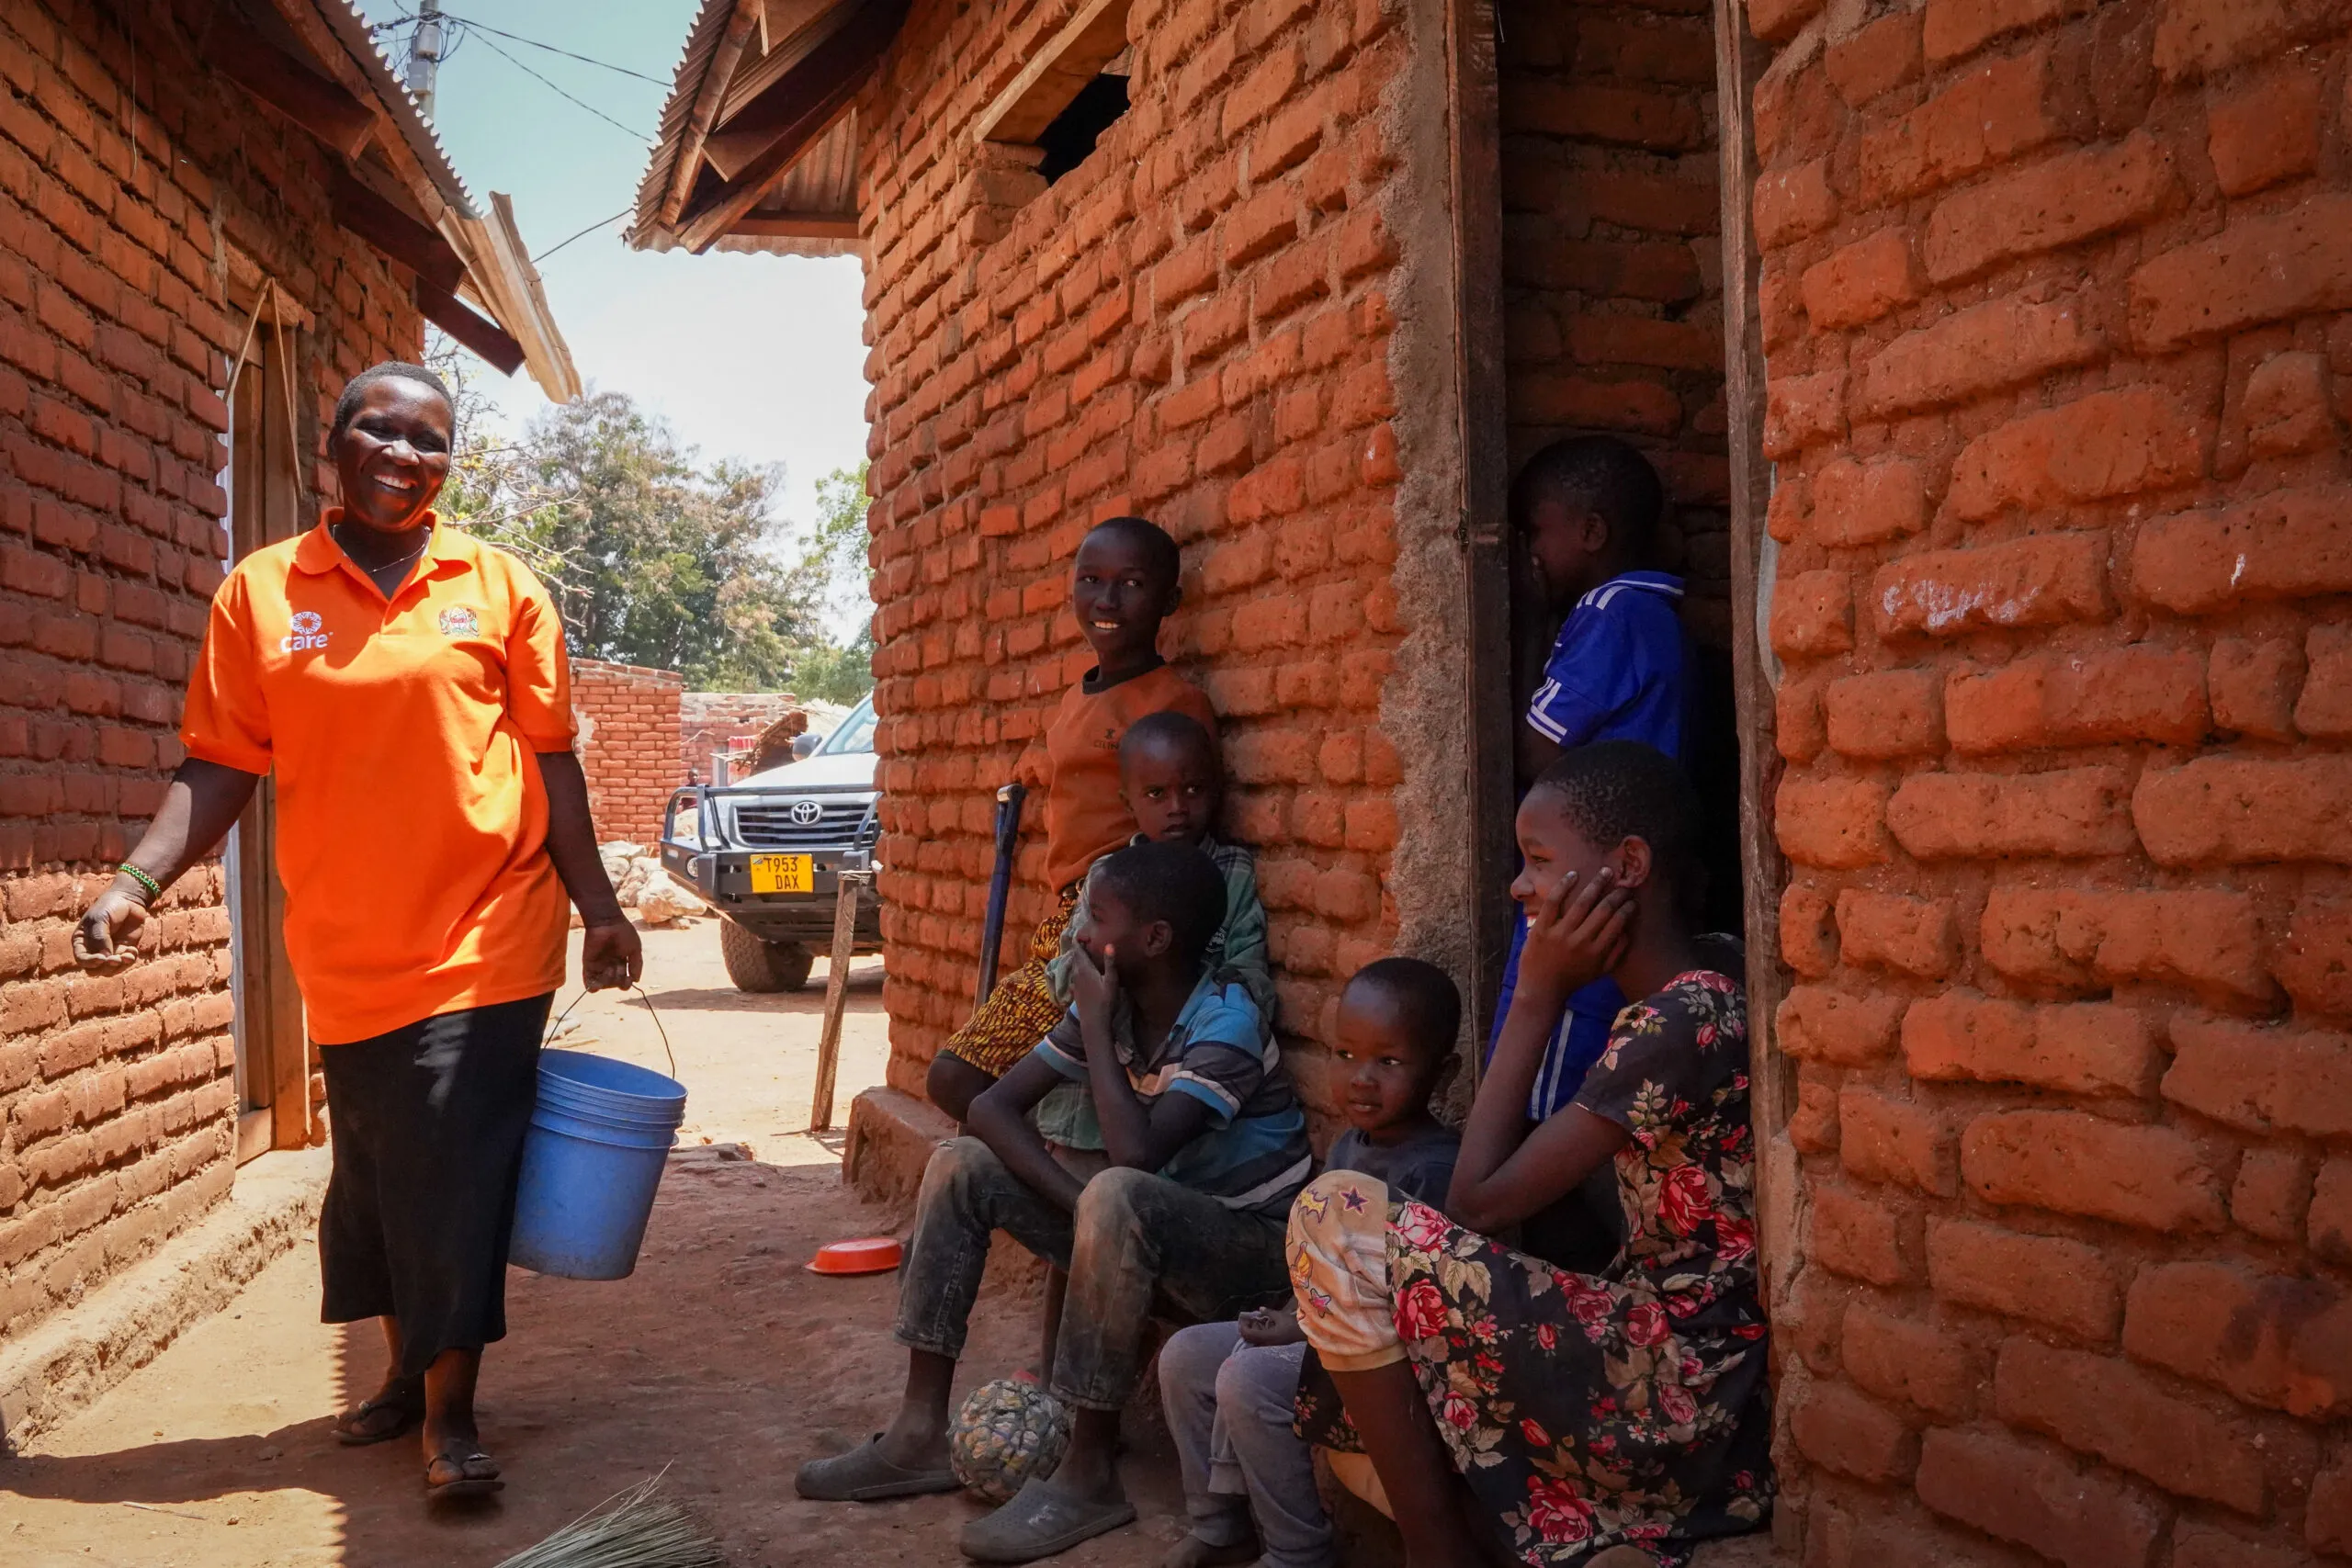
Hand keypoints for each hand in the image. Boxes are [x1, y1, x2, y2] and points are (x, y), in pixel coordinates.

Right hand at [73, 887, 148, 970]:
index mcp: (81, 942)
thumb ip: (100, 939)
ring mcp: (109, 951)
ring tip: (128, 955)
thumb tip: (104, 958)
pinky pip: (125, 963)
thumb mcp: (100, 920)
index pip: (81, 959)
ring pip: (110, 969)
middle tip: (117, 959)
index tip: (102, 958)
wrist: (128, 900)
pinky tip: (133, 950)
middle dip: (106, 967)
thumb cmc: (109, 907)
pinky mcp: (123, 950)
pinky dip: (129, 960)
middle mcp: (93, 949)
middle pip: (95, 969)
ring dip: (119, 966)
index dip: (90, 963)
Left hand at [581, 920, 642, 990]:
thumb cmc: (623, 933)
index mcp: (621, 962)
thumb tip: (636, 981)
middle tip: (618, 969)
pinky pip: (588, 982)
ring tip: (610, 970)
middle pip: (613, 984)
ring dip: (608, 983)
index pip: (623, 980)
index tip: (629, 979)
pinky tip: (598, 983)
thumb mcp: (635, 949)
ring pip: (602, 985)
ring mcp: (598, 966)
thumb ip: (636, 965)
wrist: (608, 922)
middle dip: (618, 982)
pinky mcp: (588, 965)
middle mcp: (609, 965)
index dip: (626, 984)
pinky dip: (593, 987)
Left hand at [1069, 940, 1118, 1029]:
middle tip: (1084, 939)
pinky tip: (1085, 970)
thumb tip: (1109, 944)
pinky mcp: (1077, 990)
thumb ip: (1110, 963)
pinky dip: (1079, 967)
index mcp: (1084, 969)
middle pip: (1075, 957)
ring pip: (1075, 965)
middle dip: (1078, 947)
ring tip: (1085, 951)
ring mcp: (1075, 983)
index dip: (1078, 940)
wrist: (1093, 1023)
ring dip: (1079, 958)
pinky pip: (1076, 973)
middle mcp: (1077, 973)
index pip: (1078, 950)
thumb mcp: (1111, 982)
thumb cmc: (1105, 1002)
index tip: (1080, 932)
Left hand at [1237, 1305, 1303, 1346]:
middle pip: (1250, 1339)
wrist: (1304, 1332)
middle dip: (1245, 1330)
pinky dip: (1256, 1335)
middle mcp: (1267, 1343)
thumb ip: (1268, 1312)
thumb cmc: (1292, 1323)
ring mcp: (1270, 1345)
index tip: (1243, 1319)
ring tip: (1252, 1323)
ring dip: (1251, 1333)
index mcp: (1268, 1336)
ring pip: (1255, 1341)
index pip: (1250, 1334)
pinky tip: (1259, 1327)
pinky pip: (1260, 1341)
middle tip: (1245, 1321)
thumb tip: (1260, 1309)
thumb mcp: (1280, 1316)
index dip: (1243, 1327)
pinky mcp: (1273, 1344)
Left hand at [1519, 868, 1631, 999]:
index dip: (1627, 908)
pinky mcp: (1541, 928)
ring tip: (1606, 872)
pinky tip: (1574, 874)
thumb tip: (1628, 931)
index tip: (1632, 900)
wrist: (1541, 989)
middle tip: (1623, 884)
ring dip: (1597, 884)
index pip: (1617, 923)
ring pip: (1582, 903)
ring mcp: (1560, 934)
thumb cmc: (1573, 979)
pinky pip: (1553, 902)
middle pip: (1603, 910)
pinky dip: (1564, 886)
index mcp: (1597, 952)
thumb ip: (1617, 953)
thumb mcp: (1600, 972)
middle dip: (1617, 894)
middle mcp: (1581, 941)